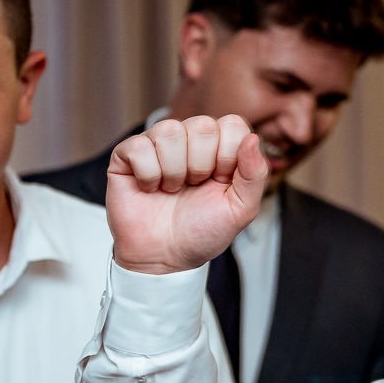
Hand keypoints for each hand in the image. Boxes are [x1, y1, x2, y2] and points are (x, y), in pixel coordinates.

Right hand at [106, 114, 269, 274]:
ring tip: (172, 189)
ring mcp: (157, 143)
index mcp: (219, 147)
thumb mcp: (240, 210)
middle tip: (193, 187)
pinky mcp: (128, 153)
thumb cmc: (201, 232)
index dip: (228, 156)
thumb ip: (255, 175)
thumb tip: (252, 138)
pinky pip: (140, 146)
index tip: (220, 182)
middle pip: (203, 125)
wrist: (164, 258)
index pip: (232, 124)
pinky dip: (148, 175)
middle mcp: (189, 139)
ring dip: (174, 171)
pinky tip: (150, 188)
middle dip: (201, 165)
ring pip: (170, 131)